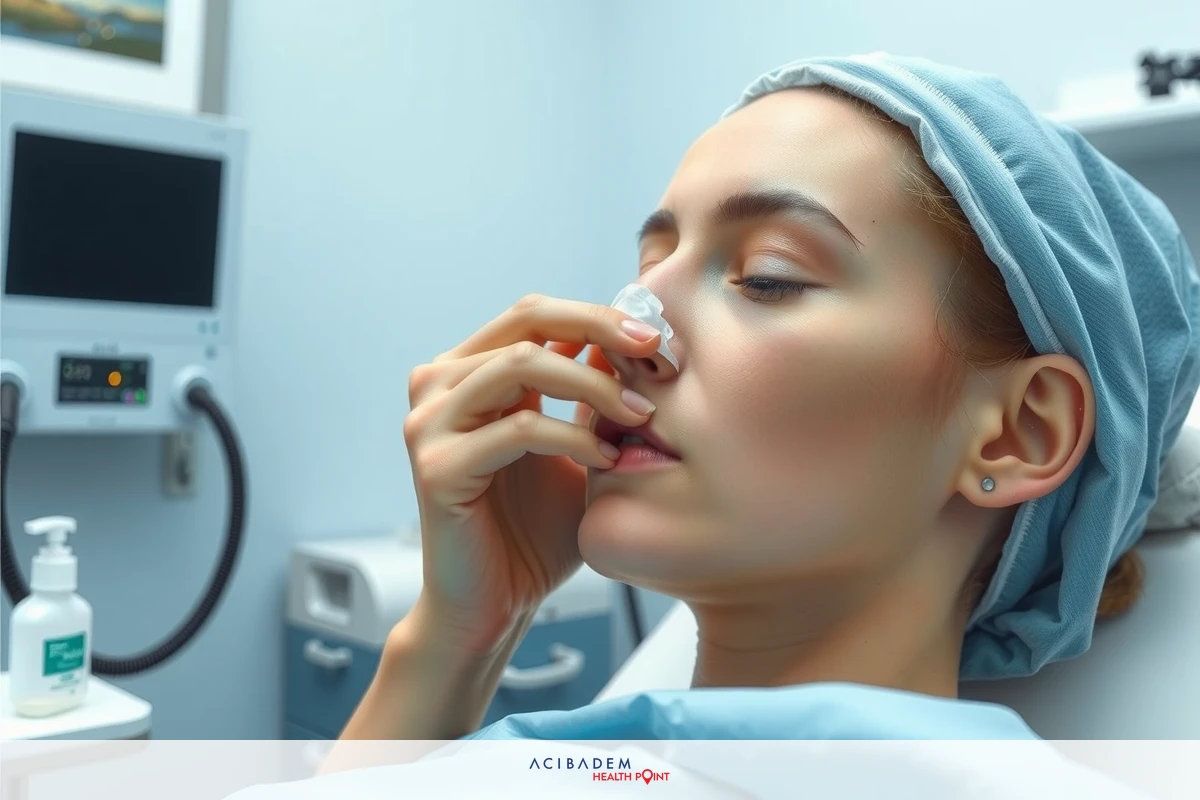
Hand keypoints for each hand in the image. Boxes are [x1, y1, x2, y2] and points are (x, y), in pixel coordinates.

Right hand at [404, 294, 659, 652]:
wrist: (494, 605)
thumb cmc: (535, 531)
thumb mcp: (575, 447)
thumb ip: (590, 396)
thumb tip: (634, 340)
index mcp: (468, 372)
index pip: (534, 313)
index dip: (599, 314)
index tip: (658, 339)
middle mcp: (438, 384)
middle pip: (527, 319)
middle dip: (601, 328)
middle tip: (655, 354)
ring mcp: (430, 422)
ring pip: (523, 364)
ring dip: (594, 384)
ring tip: (640, 416)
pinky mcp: (436, 466)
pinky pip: (519, 427)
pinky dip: (573, 436)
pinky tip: (607, 459)